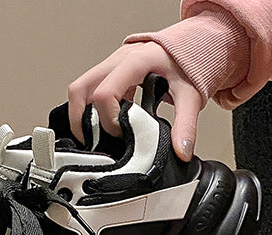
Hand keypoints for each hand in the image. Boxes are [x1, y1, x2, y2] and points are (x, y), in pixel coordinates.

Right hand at [68, 42, 202, 160]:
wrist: (191, 45)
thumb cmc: (189, 64)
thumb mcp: (190, 95)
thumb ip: (186, 124)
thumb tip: (182, 151)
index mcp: (134, 63)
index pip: (105, 93)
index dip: (108, 120)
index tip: (123, 134)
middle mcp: (117, 61)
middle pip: (80, 89)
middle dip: (81, 120)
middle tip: (93, 142)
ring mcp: (111, 65)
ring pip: (80, 89)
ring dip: (82, 115)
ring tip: (95, 137)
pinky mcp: (112, 72)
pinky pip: (90, 90)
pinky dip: (91, 110)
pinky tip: (105, 126)